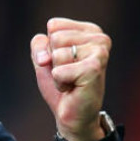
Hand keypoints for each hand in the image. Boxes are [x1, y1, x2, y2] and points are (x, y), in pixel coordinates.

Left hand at [31, 17, 110, 140]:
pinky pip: (59, 71)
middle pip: (55, 38)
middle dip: (54, 61)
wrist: (74, 115)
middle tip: (69, 74)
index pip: (53, 25)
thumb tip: (45, 58)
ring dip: (58, 73)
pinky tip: (74, 89)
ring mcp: (100, 52)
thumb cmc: (62, 84)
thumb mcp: (45, 57)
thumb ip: (39, 44)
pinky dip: (60, 84)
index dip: (50, 47)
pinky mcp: (95, 69)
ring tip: (72, 81)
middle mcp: (100, 38)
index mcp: (90, 30)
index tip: (65, 62)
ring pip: (56, 54)